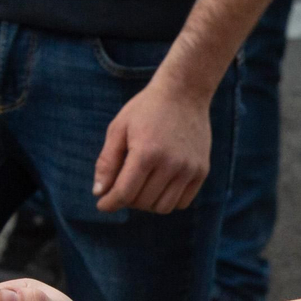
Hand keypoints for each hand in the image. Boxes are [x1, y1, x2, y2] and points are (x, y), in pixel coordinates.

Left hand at [93, 74, 212, 213]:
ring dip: (147, 203)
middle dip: (126, 199)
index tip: (102, 204)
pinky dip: (167, 200)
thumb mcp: (119, 129)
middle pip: (142, 202)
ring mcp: (189, 169)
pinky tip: (159, 185)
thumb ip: (107, 162)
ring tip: (141, 186)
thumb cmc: (146, 109)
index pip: (124, 193)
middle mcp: (171, 164)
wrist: (184, 92)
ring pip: (163, 207)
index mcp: (146, 153)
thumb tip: (99, 193)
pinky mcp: (202, 171)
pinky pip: (182, 202)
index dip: (109, 203)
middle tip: (122, 185)